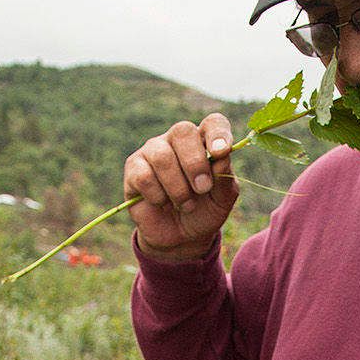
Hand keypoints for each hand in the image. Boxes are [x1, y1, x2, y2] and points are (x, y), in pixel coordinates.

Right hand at [124, 114, 239, 259]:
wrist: (181, 237)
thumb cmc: (204, 212)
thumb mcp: (222, 201)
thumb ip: (225, 179)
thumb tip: (222, 157)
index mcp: (204, 142)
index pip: (213, 122)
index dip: (218, 133)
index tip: (222, 151)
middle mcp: (177, 140)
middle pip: (183, 131)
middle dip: (195, 163)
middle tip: (202, 189)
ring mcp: (153, 151)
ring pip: (162, 156)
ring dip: (177, 188)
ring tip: (186, 205)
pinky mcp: (134, 169)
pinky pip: (144, 176)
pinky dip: (158, 196)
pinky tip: (163, 204)